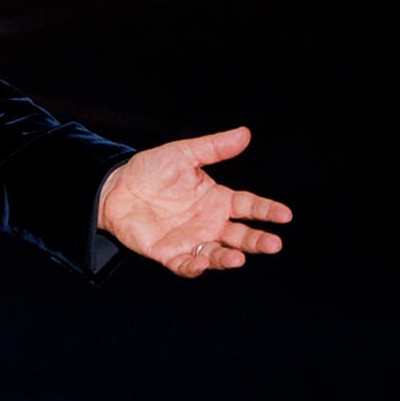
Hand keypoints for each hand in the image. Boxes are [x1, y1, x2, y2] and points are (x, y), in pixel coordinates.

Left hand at [97, 126, 291, 277]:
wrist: (114, 187)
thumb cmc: (150, 170)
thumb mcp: (182, 154)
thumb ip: (213, 148)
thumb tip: (245, 133)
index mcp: (217, 200)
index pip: (249, 207)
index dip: (267, 211)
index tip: (285, 215)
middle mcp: (209, 223)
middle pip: (241, 236)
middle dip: (258, 241)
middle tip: (274, 244)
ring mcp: (191, 240)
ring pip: (217, 254)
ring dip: (229, 258)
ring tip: (239, 258)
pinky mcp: (169, 254)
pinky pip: (186, 265)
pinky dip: (196, 267)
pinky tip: (203, 262)